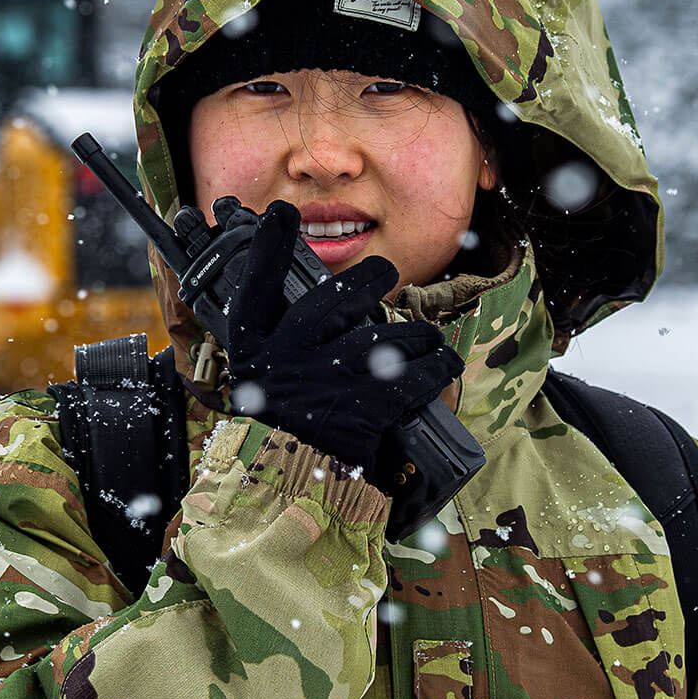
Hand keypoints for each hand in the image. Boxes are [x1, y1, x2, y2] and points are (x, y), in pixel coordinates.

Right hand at [222, 200, 463, 476]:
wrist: (300, 483)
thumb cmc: (289, 413)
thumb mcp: (268, 370)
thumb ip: (280, 326)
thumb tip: (297, 265)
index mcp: (256, 350)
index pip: (254, 290)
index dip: (266, 250)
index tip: (280, 215)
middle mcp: (287, 362)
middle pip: (335, 301)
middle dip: (368, 280)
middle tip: (385, 273)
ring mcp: (326, 385)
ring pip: (383, 337)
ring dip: (413, 334)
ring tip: (424, 338)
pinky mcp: (364, 413)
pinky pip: (413, 375)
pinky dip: (436, 366)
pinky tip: (443, 363)